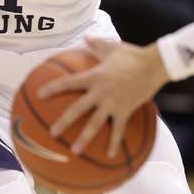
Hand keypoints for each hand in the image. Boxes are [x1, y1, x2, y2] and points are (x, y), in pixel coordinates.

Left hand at [37, 38, 169, 157]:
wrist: (154, 65)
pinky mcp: (125, 111)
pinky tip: (111, 156)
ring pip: (95, 124)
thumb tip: (86, 37)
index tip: (39, 95)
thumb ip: (97, 44)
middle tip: (52, 133)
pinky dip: (114, 143)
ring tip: (74, 151)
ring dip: (84, 138)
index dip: (53, 88)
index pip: (69, 82)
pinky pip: (118, 130)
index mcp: (94, 76)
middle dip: (63, 121)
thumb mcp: (113, 47)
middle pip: (77, 109)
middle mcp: (100, 92)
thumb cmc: (133, 55)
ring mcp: (112, 103)